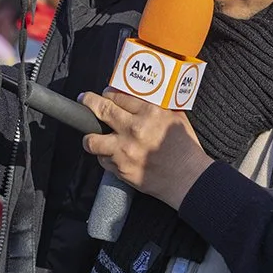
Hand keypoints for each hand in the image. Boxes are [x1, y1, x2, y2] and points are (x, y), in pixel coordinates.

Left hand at [78, 89, 212, 209]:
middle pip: (100, 109)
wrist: (188, 178)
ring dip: (90, 138)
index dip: (107, 94)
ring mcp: (125, 149)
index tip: (104, 95)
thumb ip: (155, 105)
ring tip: (92, 137)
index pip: (117, 95)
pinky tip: (115, 156)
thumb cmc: (184, 148)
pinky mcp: (121, 168)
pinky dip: (106, 158)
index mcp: (150, 111)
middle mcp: (135, 128)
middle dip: (87, 102)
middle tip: (84, 100)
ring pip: (92, 139)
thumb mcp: (175, 116)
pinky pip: (102, 160)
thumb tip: (135, 96)